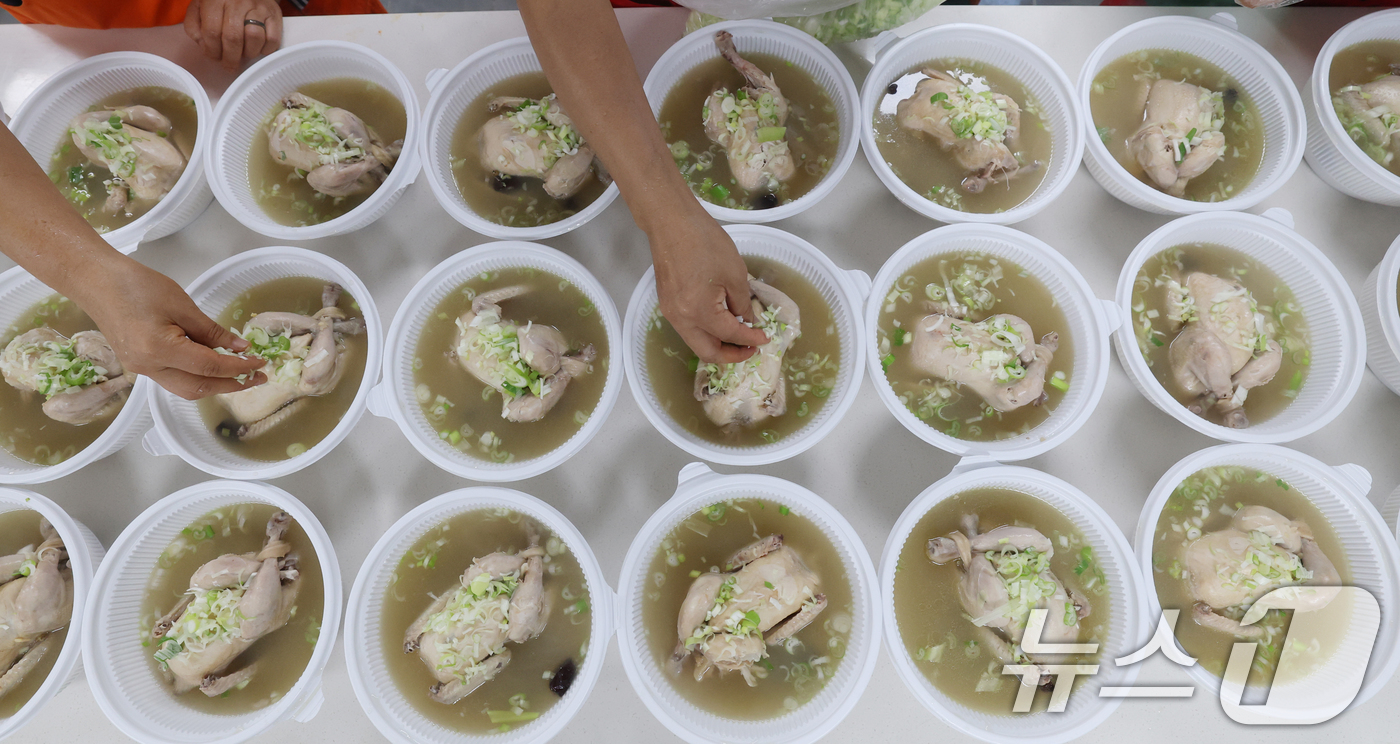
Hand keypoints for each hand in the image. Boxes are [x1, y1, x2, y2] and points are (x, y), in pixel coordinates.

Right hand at [79, 259, 265, 399]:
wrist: (95, 281)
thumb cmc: (136, 285)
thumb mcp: (181, 304)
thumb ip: (211, 331)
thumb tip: (239, 348)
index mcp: (159, 351)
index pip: (210, 368)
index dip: (239, 368)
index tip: (260, 362)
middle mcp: (148, 367)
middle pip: (198, 388)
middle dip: (231, 385)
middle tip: (257, 377)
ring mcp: (140, 369)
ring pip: (185, 388)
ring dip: (215, 384)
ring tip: (240, 374)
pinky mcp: (138, 364)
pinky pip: (173, 378)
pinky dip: (197, 375)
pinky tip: (213, 364)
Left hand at [184, 0, 283, 72]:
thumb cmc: (221, 1)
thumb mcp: (200, 6)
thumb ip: (194, 25)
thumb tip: (204, 45)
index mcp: (215, 1)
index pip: (212, 32)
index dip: (212, 51)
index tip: (214, 57)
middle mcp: (237, 2)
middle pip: (233, 38)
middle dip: (230, 58)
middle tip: (230, 66)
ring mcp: (258, 7)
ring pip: (254, 37)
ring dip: (248, 53)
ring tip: (244, 53)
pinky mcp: (274, 14)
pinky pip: (273, 38)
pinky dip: (266, 49)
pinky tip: (258, 48)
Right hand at [652, 209, 769, 364]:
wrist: (671, 222)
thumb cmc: (705, 242)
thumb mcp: (735, 273)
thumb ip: (742, 304)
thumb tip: (746, 321)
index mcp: (699, 312)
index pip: (729, 336)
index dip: (750, 339)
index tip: (765, 338)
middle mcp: (681, 319)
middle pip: (707, 352)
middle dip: (731, 355)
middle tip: (750, 349)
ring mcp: (671, 313)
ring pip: (696, 342)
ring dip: (718, 344)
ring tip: (738, 336)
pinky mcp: (667, 304)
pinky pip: (688, 328)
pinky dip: (706, 332)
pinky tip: (720, 321)